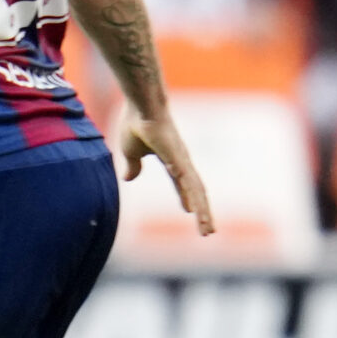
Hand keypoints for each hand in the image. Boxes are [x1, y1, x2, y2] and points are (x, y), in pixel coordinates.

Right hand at [117, 109, 215, 235]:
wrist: (141, 105)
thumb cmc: (136, 123)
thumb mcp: (130, 151)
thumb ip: (132, 166)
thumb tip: (128, 179)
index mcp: (172, 160)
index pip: (182, 184)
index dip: (187, 198)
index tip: (191, 212)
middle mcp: (182, 162)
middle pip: (196, 192)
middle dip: (202, 213)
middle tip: (208, 232)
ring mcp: (182, 161)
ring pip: (196, 191)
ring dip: (203, 212)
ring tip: (207, 230)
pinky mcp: (178, 159)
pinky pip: (186, 183)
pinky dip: (192, 198)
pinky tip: (194, 211)